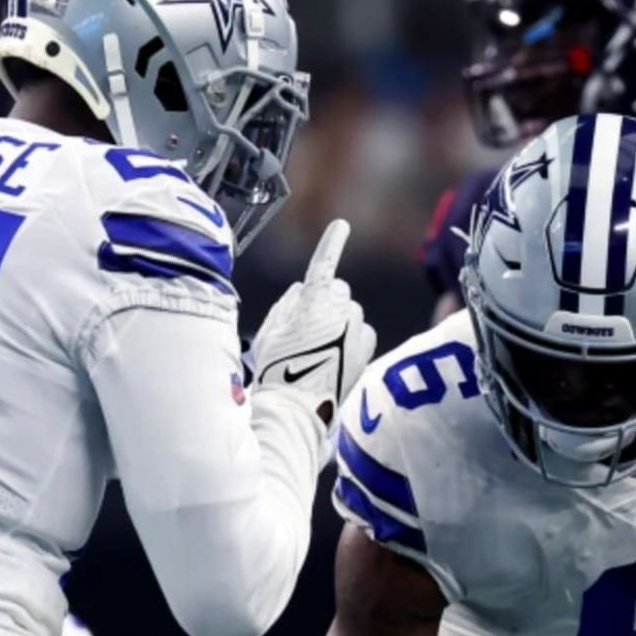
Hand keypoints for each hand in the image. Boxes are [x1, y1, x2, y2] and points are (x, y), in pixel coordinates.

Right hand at [251, 220, 376, 424]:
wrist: (298, 409)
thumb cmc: (277, 371)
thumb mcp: (269, 333)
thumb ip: (286, 304)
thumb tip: (300, 290)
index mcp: (312, 303)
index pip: (323, 265)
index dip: (331, 243)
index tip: (342, 226)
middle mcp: (340, 312)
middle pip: (338, 290)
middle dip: (327, 299)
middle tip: (306, 326)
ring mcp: (356, 331)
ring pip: (351, 311)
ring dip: (339, 319)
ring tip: (319, 349)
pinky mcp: (366, 349)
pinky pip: (362, 331)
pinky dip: (351, 337)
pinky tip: (335, 356)